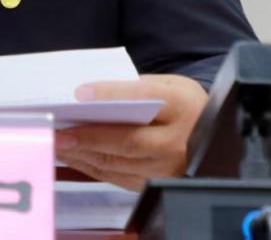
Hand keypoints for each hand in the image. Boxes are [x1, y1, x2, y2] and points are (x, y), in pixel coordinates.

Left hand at [54, 74, 206, 190]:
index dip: (110, 95)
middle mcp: (176, 141)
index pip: (143, 97)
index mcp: (181, 106)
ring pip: (118, 164)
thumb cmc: (183, 105)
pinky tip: (74, 156)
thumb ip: (135, 87)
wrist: (214, 137)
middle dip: (87, 137)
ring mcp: (167, 168)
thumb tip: (90, 95)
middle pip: (126, 140)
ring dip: (82, 155)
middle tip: (57, 131)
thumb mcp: (169, 85)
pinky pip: (118, 178)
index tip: (79, 93)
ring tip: (57, 144)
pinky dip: (92, 167)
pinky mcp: (156, 184)